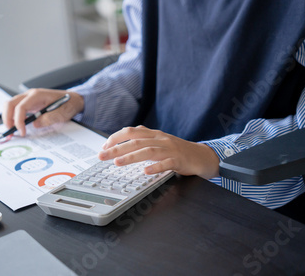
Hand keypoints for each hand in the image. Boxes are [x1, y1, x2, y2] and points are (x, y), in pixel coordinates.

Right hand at [2, 88, 83, 135]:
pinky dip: (13, 118)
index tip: (22, 132)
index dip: (19, 120)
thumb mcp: (62, 113)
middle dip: (7, 118)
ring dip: (8, 118)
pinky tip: (18, 127)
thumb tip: (35, 124)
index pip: (21, 106)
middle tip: (10, 132)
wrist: (73, 100)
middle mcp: (30, 95)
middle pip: (10, 103)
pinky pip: (16, 109)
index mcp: (37, 95)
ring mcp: (29, 99)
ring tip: (12, 131)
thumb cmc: (68, 104)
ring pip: (10, 106)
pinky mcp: (29, 104)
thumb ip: (49, 118)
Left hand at [98, 126, 219, 178]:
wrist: (202, 156)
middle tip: (102, 155)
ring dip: (131, 156)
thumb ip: (143, 143)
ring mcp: (170, 149)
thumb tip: (120, 147)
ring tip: (118, 162)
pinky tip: (146, 171)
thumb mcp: (159, 143)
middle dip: (116, 148)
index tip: (104, 146)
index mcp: (154, 134)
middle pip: (135, 141)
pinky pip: (167, 163)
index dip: (116, 138)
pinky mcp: (179, 160)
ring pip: (148, 151)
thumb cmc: (178, 151)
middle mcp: (160, 139)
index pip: (131, 132)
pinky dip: (156, 167)